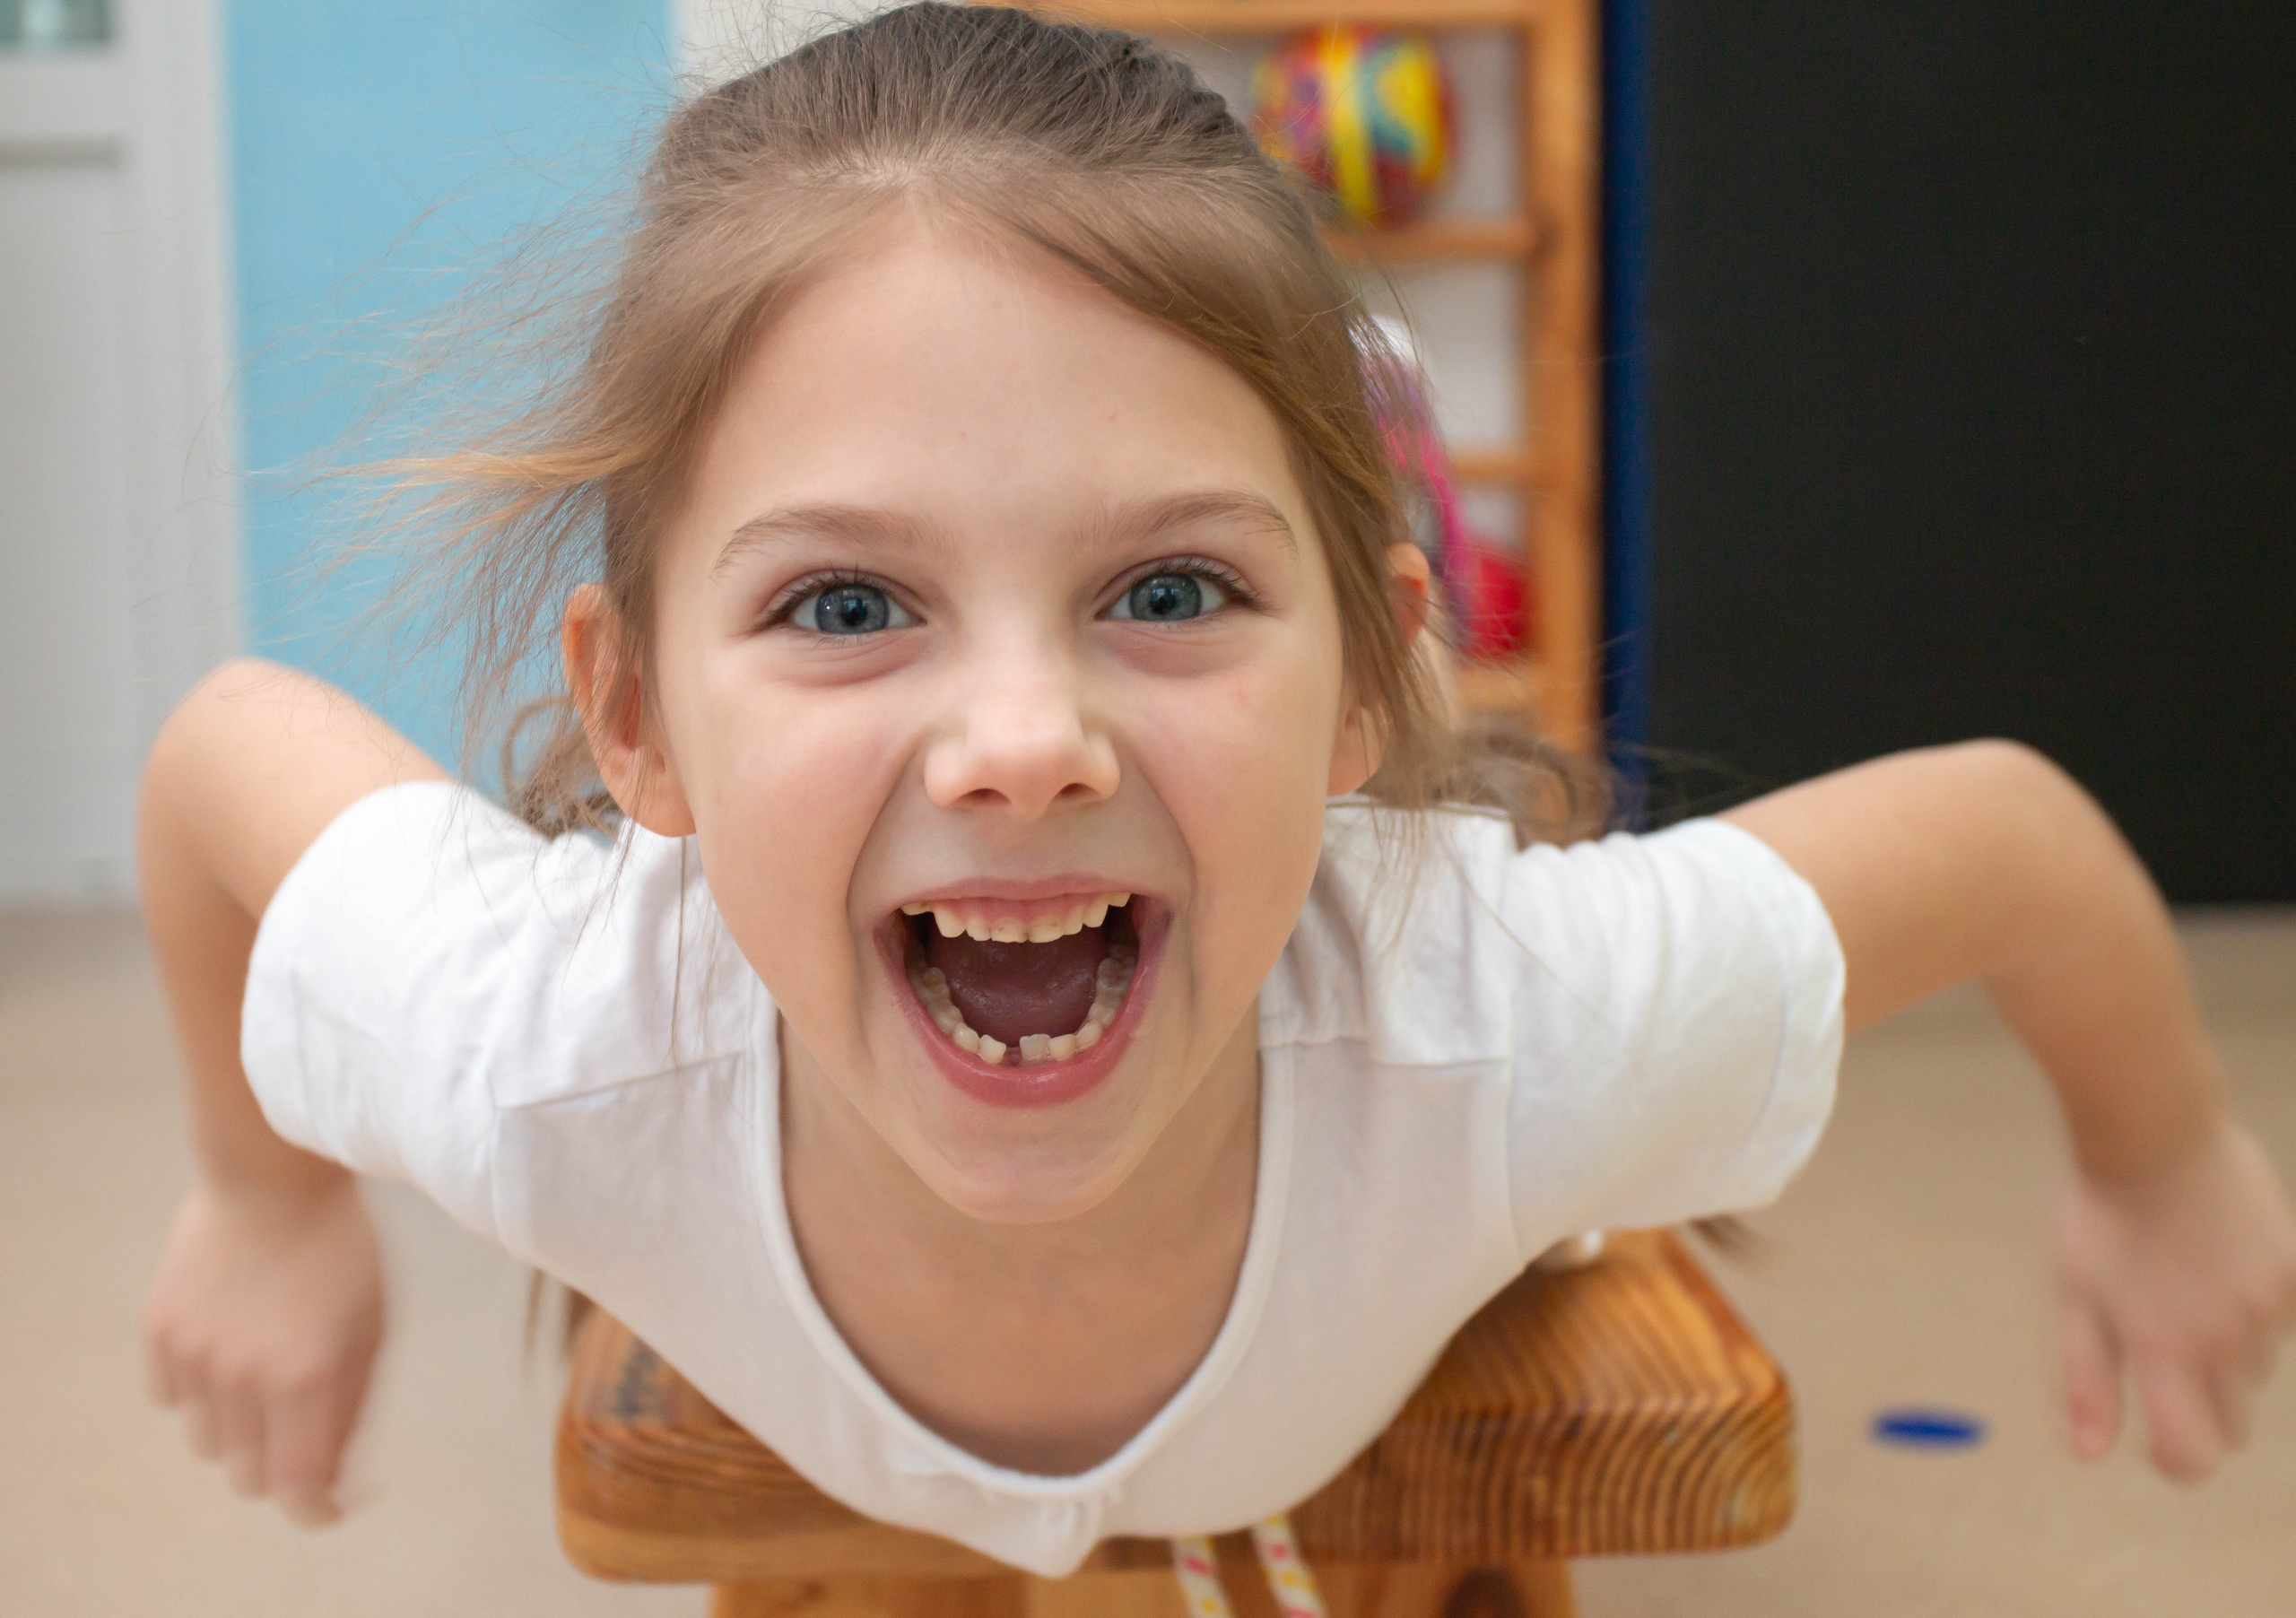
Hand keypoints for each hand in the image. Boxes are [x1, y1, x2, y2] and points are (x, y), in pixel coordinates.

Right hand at [142, 1173, 384, 1523]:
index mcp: (308, 1374)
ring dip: (241, 1429)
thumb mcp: (374, 1324)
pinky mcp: (158, 1332)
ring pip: (209, 1444)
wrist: (272, 1174)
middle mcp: (244, 1374)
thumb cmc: (341, 1248)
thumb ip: (355, 1405)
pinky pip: (174, 1399)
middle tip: (305, 1428)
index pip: (299, 1485)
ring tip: (268, 1374)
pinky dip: (203, 1392)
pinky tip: (231, 1346)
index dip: (317, 1507)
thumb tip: (338, 1475)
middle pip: (249, 1476)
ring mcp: (193, 1354)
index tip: (333, 1504)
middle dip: (281, 1465)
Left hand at [2055, 1119, 2295, 1479]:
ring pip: (2258, 1367)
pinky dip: (2256, 1309)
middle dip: (2202, 1408)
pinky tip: (2219, 1264)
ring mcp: (2270, 1306)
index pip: (2193, 1452)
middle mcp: (2227, 1340)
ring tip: (2184, 1287)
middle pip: (2234, 1420)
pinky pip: (2283, 1318)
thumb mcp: (2076, 1296)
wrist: (2155, 1132)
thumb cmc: (2103, 1216)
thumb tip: (2088, 1454)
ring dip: (2227, 1352)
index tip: (2158, 1444)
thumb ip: (2087, 1380)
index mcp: (2166, 1352)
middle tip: (2164, 1352)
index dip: (2176, 1460)